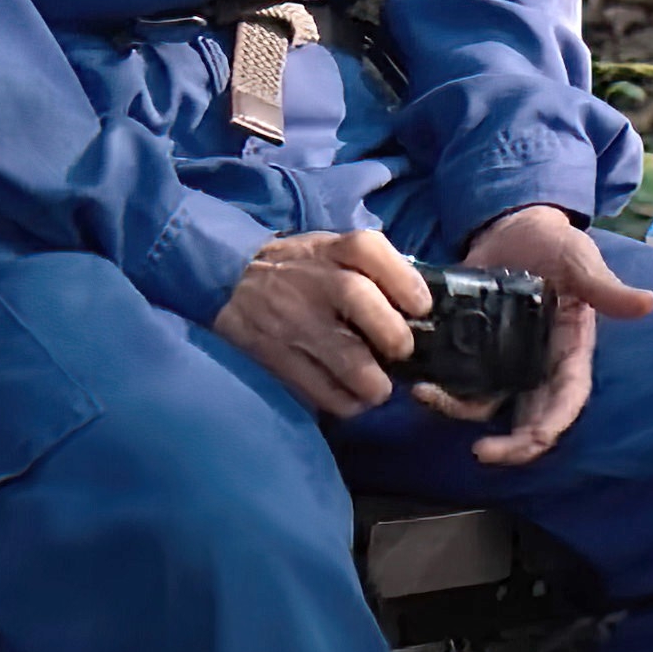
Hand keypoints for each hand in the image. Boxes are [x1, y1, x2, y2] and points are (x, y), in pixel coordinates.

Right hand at [214, 230, 430, 417]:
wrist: (230, 280)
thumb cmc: (302, 270)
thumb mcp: (332, 250)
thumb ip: (372, 268)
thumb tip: (422, 307)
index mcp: (330, 249)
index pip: (367, 249)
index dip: (403, 279)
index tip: (421, 308)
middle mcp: (310, 280)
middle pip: (357, 298)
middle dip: (392, 335)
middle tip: (401, 353)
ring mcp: (289, 320)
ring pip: (342, 356)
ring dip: (372, 383)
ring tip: (378, 387)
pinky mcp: (271, 355)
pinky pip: (317, 390)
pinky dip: (342, 402)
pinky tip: (349, 398)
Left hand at [419, 205, 652, 465]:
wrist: (514, 228)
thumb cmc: (556, 246)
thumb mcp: (582, 263)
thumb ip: (606, 289)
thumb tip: (648, 303)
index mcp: (568, 353)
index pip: (566, 402)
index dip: (552, 427)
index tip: (532, 442)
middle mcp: (535, 368)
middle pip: (526, 421)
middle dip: (508, 447)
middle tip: (481, 453)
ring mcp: (501, 362)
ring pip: (482, 405)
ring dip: (456, 410)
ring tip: (427, 396)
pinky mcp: (470, 350)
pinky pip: (455, 380)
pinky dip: (437, 387)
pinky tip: (418, 379)